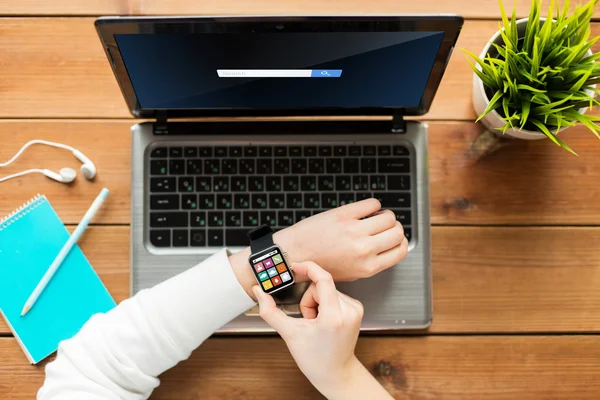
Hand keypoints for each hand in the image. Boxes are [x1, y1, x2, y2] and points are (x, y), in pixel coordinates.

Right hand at [252, 261, 392, 399]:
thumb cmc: (315, 359)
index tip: (295, 267)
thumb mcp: (289, 334)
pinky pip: (335, 294)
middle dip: (308, 299)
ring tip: (316, 323)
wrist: (336, 373)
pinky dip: (325, 304)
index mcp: (334, 317)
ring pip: (327, 289)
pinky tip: (325, 321)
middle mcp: (349, 310)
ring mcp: (355, 309)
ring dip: (316, 302)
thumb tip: (258, 292)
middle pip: (320, 285)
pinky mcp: (356, 308)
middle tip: (307, 320)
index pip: (323, 279)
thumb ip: (270, 311)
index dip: (307, 268)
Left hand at [276, 198, 407, 280]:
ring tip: (375, 216)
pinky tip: (366, 209)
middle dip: (394, 227)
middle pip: (398, 232)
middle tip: (384, 226)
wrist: (294, 254)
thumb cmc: (320, 264)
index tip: (395, 238)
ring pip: (388, 216)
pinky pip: (372, 203)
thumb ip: (371, 262)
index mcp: (368, 267)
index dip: (401, 242)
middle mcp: (364, 249)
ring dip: (385, 215)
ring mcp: (354, 231)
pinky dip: (373, 204)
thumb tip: (387, 247)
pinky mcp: (344, 215)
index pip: (401, 250)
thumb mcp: (351, 273)